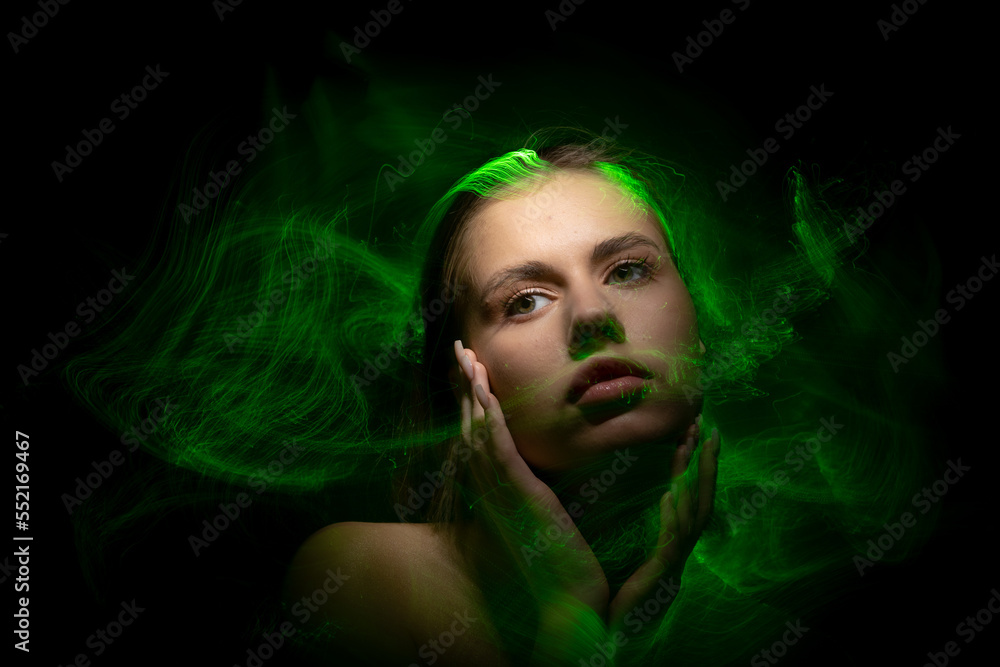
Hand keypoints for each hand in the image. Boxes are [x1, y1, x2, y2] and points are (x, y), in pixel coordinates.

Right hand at [453, 340, 609, 615]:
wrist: (566, 598)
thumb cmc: (562, 562)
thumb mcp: (548, 515)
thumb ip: (542, 487)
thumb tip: (552, 465)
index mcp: (498, 489)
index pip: (480, 434)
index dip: (472, 400)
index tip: (472, 370)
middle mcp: (491, 486)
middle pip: (471, 424)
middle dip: (466, 386)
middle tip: (460, 351)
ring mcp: (500, 488)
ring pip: (479, 429)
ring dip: (473, 391)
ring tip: (468, 358)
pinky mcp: (517, 491)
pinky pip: (497, 446)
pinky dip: (489, 416)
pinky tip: (485, 391)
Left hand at [606, 416, 719, 636]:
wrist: (597, 631)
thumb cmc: (608, 594)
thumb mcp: (625, 551)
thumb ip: (635, 525)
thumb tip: (635, 490)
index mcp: (670, 544)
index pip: (688, 498)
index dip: (693, 466)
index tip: (693, 432)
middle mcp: (678, 552)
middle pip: (701, 501)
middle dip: (706, 464)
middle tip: (707, 428)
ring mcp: (672, 565)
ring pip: (692, 517)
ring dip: (692, 481)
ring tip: (690, 447)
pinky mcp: (659, 577)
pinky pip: (670, 544)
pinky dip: (672, 518)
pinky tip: (669, 494)